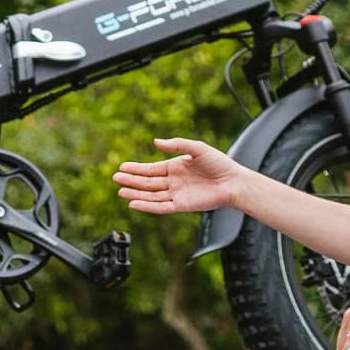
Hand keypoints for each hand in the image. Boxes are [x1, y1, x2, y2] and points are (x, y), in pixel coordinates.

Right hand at [112, 137, 246, 214]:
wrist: (234, 182)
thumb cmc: (219, 163)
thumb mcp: (197, 148)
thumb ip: (176, 144)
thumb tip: (156, 142)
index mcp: (176, 167)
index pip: (151, 169)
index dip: (136, 168)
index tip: (122, 167)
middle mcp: (174, 181)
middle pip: (147, 182)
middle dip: (131, 180)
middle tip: (115, 177)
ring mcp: (176, 194)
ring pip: (151, 195)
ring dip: (135, 193)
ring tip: (120, 191)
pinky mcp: (181, 206)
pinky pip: (160, 207)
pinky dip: (147, 206)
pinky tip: (134, 203)